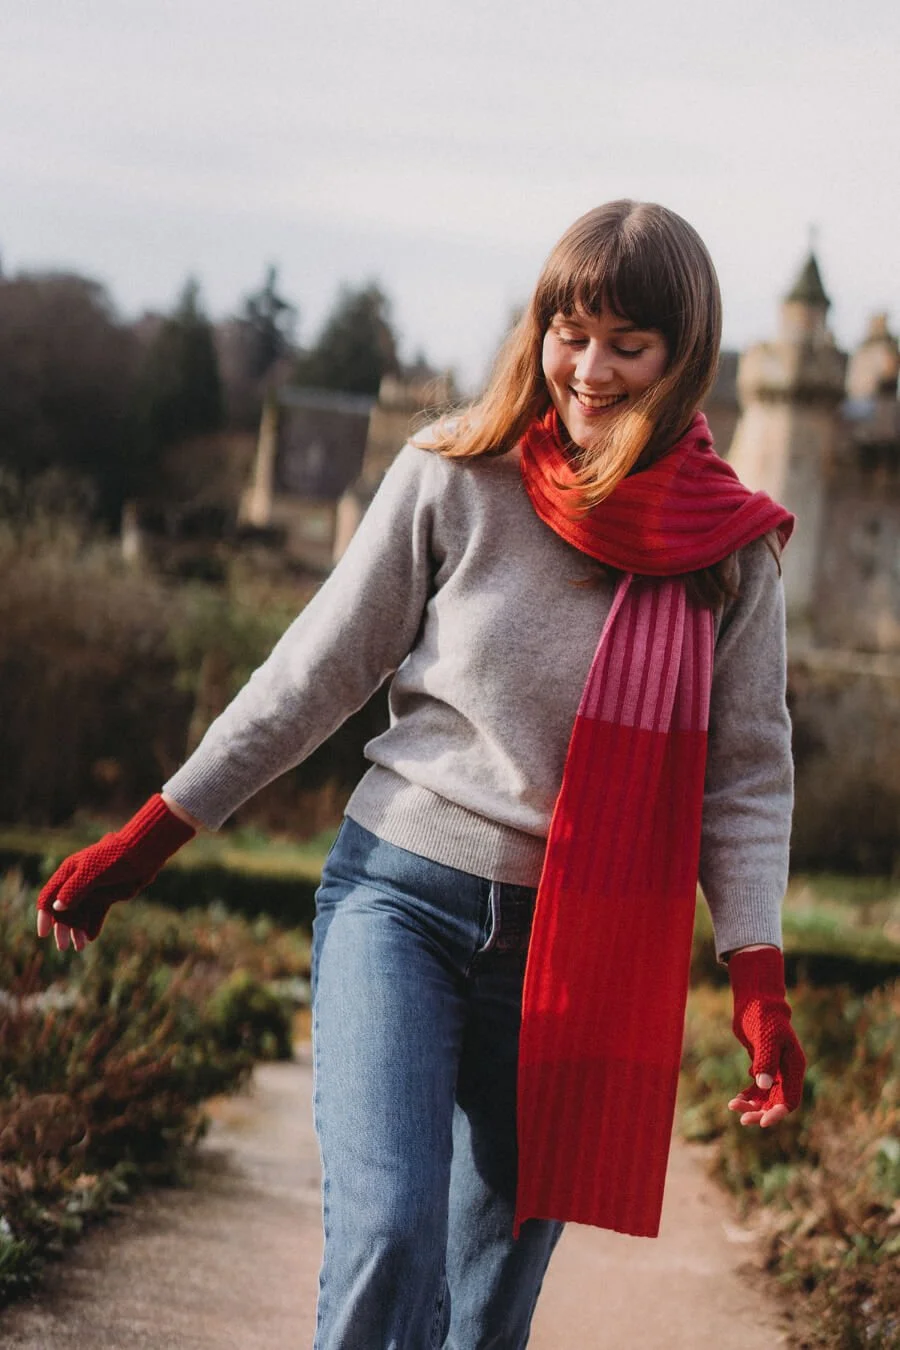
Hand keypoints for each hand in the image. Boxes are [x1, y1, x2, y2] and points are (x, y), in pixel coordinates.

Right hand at [36, 795, 195, 946]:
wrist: (143, 854)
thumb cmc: (116, 859)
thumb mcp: (92, 873)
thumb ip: (74, 889)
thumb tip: (57, 907)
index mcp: (69, 871)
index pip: (49, 896)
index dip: (44, 915)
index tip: (43, 933)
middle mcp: (78, 882)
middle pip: (64, 910)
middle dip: (62, 929)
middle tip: (63, 946)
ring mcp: (92, 890)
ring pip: (80, 914)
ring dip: (78, 930)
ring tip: (80, 947)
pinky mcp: (107, 896)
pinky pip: (96, 914)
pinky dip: (93, 926)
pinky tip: (91, 938)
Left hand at [728, 946, 805, 1128]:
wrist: (755, 1003)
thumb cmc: (763, 1017)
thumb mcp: (765, 1038)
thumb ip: (765, 1060)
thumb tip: (763, 1085)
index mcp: (794, 1066)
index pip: (791, 1099)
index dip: (778, 1112)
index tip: (763, 1122)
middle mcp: (787, 1071)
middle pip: (778, 1102)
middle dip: (761, 1112)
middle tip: (743, 1120)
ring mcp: (775, 1071)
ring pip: (766, 1098)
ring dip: (753, 1106)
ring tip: (734, 1107)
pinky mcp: (762, 1067)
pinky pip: (757, 1089)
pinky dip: (748, 1096)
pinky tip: (735, 1100)